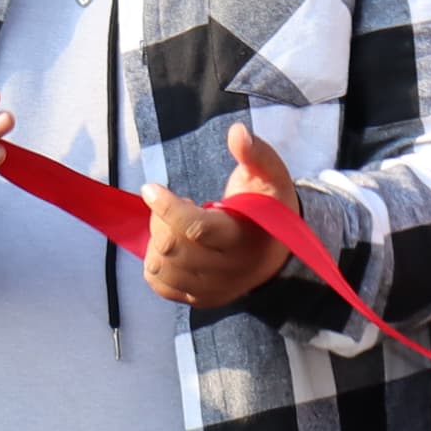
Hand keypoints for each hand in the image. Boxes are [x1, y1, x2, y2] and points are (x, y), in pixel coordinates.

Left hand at [144, 124, 306, 307]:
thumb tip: (237, 131)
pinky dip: (155, 264)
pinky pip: (160, 285)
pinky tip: (171, 246)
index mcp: (244, 238)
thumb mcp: (271, 176)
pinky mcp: (200, 299)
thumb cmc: (270, 209)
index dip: (166, 206)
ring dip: (157, 240)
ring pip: (160, 268)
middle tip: (178, 204)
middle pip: (171, 246)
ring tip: (176, 226)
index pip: (195, 228)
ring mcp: (213, 289)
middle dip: (161, 218)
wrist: (279, 252)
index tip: (151, 188)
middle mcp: (228, 270)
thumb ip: (255, 154)